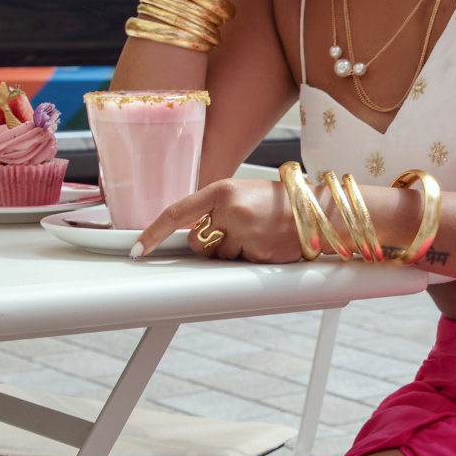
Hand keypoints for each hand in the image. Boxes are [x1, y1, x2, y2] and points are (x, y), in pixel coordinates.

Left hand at [131, 177, 300, 262]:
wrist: (316, 211)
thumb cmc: (279, 203)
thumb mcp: (242, 194)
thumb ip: (216, 209)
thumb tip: (192, 233)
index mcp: (222, 190)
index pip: (176, 213)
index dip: (153, 233)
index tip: (138, 248)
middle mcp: (230, 210)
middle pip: (197, 242)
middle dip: (210, 244)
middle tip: (237, 231)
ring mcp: (244, 233)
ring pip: (219, 257)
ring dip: (234, 251)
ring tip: (258, 234)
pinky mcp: (258, 253)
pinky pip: (240, 265)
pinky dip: (251, 258)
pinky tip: (267, 244)